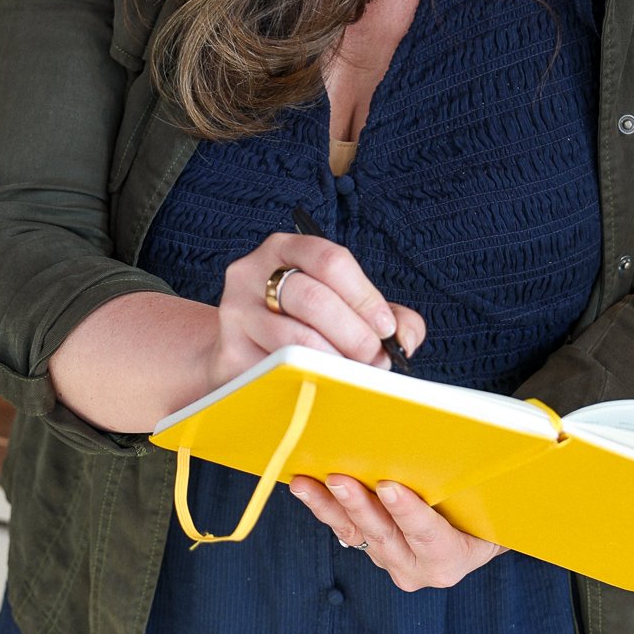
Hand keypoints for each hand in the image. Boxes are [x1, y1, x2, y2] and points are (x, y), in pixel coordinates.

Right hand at [206, 232, 425, 393]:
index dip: (365, 296)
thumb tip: (405, 340)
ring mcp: (234, 312)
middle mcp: (251, 272)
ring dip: (335, 362)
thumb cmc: (302, 323)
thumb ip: (385, 315)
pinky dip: (309, 380)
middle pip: (313, 298)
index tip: (385, 329)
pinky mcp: (228, 353)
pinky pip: (277, 370)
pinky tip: (323, 385)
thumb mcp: (342, 305)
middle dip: (354, 334)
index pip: (330, 260)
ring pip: (295, 338)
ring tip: (352, 375)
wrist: (237, 349)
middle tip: (374, 360)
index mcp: (284, 248)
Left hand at [290, 473, 502, 590]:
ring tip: (305, 484)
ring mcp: (391, 561)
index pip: (428, 535)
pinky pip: (346, 530)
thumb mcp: (491, 501)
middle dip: (359, 505)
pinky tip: (305, 487)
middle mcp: (417, 568)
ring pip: (357, 534)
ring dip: (329, 506)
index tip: (388, 487)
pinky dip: (325, 506)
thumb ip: (472, 483)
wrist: (479, 533)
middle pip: (385, 535)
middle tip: (339, 479)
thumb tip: (456, 443)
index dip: (408, 512)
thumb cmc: (488, 511)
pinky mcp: (372, 551)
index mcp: (451, 558)